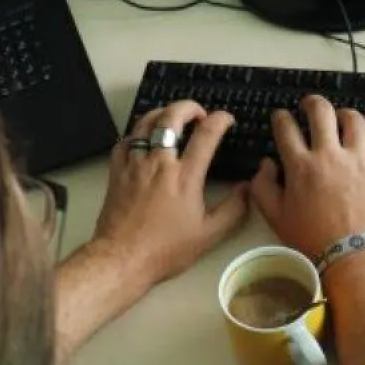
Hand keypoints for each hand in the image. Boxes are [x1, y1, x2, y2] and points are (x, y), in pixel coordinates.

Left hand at [93, 100, 250, 287]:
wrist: (122, 258)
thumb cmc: (165, 249)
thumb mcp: (209, 234)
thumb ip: (234, 209)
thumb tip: (247, 188)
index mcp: (185, 176)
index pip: (206, 135)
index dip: (220, 120)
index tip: (226, 119)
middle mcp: (159, 163)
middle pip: (171, 118)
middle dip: (188, 106)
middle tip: (198, 112)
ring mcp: (134, 164)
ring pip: (145, 123)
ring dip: (161, 113)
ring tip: (171, 117)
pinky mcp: (116, 171)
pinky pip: (125, 140)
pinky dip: (136, 132)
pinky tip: (143, 138)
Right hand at [251, 96, 364, 258]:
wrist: (353, 256)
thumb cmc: (311, 239)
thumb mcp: (275, 217)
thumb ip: (263, 187)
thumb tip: (266, 164)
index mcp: (301, 166)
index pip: (286, 129)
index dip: (280, 118)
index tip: (280, 117)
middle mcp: (329, 155)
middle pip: (321, 113)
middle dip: (312, 103)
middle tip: (308, 105)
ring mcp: (358, 159)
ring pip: (353, 120)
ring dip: (344, 112)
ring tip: (340, 115)